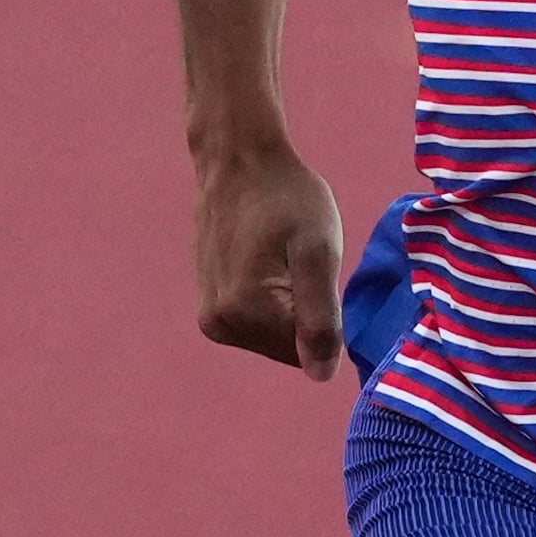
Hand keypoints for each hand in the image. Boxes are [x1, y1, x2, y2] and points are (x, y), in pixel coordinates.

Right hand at [192, 138, 344, 375]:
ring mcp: (210, 317)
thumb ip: (321, 318)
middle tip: (298, 260)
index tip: (315, 270)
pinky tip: (266, 259)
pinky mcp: (208, 307)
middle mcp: (220, 324)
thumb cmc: (286, 198)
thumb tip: (320, 375)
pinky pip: (257, 321)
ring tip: (281, 257)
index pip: (309, 352)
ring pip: (274, 336)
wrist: (239, 161)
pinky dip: (271, 298)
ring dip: (289, 304)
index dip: (327, 315)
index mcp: (246, 313)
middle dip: (305, 311)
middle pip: (288, 347)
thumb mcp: (318, 251)